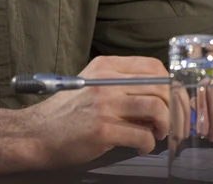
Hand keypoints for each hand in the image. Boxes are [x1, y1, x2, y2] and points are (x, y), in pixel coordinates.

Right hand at [0, 55, 170, 175]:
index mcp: (106, 67)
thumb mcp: (92, 84)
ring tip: (157, 134)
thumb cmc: (68, 112)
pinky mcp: (102, 130)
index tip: (175, 100)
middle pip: (160, 86)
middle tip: (172, 123)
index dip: (171, 84)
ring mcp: (104, 105)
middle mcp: (106, 82)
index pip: (153, 66)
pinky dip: (148, 144)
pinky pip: (142, 136)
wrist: (38, 133)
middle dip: (175, 108)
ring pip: (156, 108)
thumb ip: (122, 83)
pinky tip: (141, 146)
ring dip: (165, 126)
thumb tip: (160, 95)